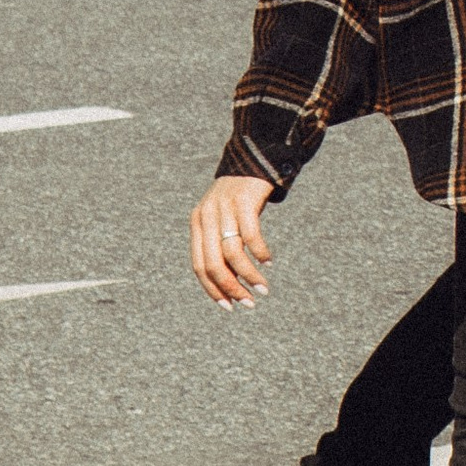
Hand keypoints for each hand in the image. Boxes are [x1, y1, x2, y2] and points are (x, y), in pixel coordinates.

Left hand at [191, 175, 275, 304]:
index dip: (213, 290)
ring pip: (233, 253)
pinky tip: (269, 261)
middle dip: (232, 288)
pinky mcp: (243, 200)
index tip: (230, 307)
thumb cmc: (238, 196)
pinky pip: (251, 235)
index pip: (200, 267)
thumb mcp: (221, 218)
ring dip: (249, 275)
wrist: (252, 159)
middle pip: (214, 264)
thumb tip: (229, 283)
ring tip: (264, 288)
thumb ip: (219, 244)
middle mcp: (206, 216)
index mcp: (197, 224)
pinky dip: (260, 252)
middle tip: (250, 303)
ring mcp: (224, 208)